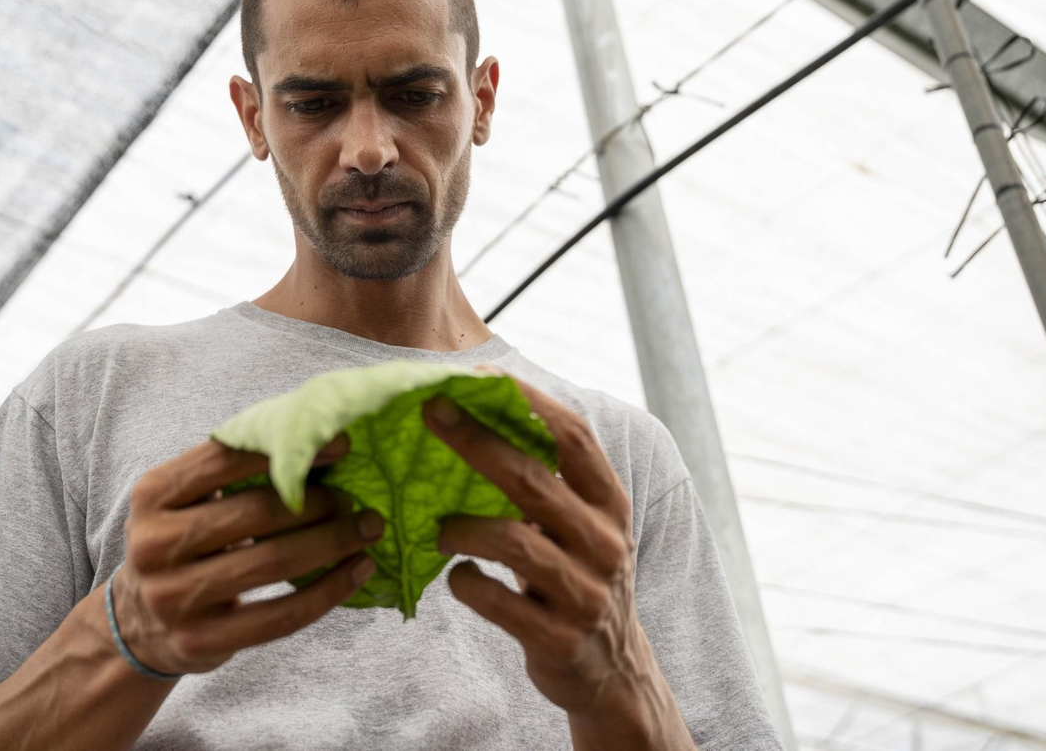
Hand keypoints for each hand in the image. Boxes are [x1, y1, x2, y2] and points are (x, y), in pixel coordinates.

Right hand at [112, 434, 383, 675]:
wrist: (140, 623)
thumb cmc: (183, 542)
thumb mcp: (188, 499)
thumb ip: (235, 470)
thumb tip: (322, 442)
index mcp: (152, 494)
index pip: (227, 459)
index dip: (289, 447)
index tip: (342, 445)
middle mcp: (154, 545)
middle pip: (257, 513)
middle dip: (319, 502)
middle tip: (356, 499)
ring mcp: (174, 598)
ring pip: (274, 563)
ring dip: (333, 542)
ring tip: (368, 528)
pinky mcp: (200, 642)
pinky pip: (281, 616)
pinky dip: (329, 591)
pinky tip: (359, 570)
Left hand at [422, 373, 659, 718]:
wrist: (613, 672)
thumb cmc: (579, 578)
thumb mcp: (582, 527)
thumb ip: (547, 484)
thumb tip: (476, 420)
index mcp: (610, 504)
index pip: (574, 438)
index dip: (528, 401)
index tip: (481, 374)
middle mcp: (605, 543)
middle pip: (533, 480)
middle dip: (476, 441)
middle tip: (432, 411)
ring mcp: (584, 593)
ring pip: (512, 542)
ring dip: (462, 527)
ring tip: (438, 527)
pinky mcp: (558, 639)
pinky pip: (497, 602)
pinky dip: (466, 584)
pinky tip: (457, 578)